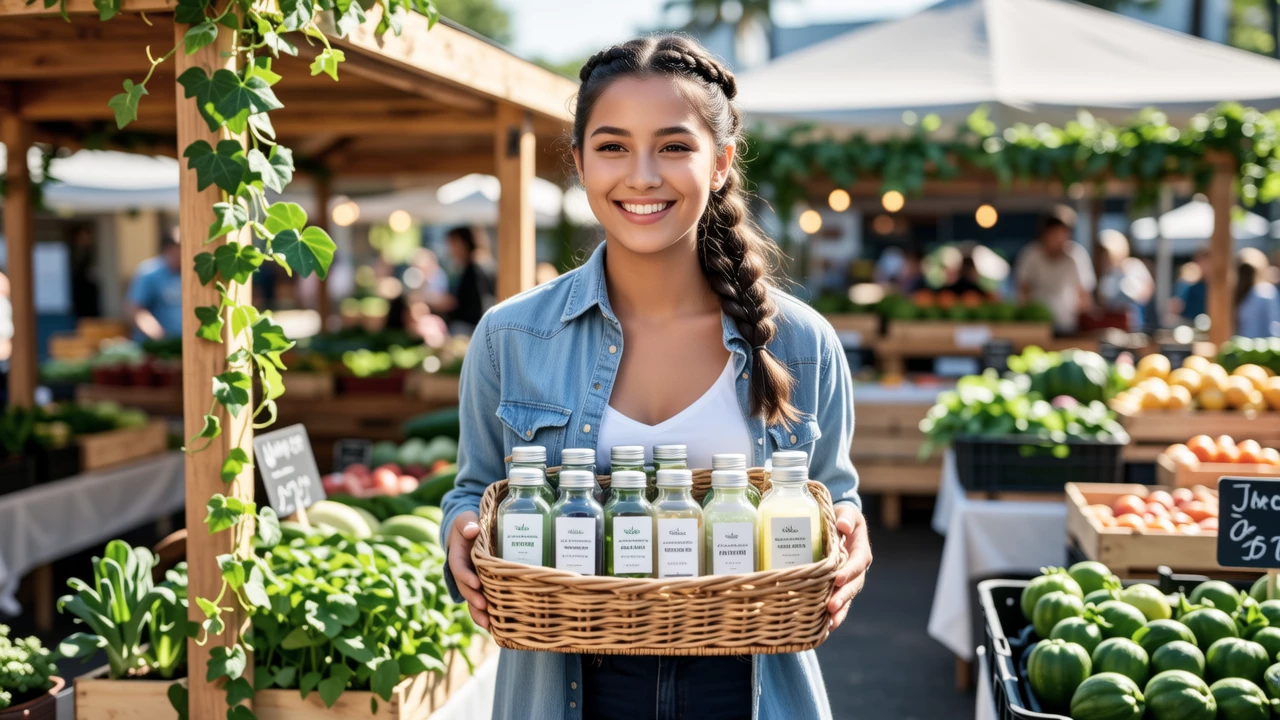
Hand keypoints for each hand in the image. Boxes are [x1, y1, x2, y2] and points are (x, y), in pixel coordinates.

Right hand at [446, 511, 489, 628]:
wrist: (471, 529)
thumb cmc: (469, 523)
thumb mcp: (465, 519)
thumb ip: (467, 523)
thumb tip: (472, 530)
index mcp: (457, 556)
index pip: (458, 568)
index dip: (466, 576)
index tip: (476, 584)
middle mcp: (463, 571)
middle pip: (465, 588)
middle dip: (473, 599)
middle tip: (484, 607)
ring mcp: (471, 580)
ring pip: (472, 599)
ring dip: (478, 612)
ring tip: (488, 624)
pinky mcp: (481, 585)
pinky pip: (482, 600)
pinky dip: (488, 613)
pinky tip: (497, 626)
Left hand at [827, 504, 871, 629]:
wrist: (837, 525)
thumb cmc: (841, 517)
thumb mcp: (847, 513)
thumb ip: (846, 518)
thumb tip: (842, 525)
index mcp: (861, 551)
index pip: (857, 563)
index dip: (849, 572)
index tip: (837, 579)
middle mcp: (857, 569)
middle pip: (853, 585)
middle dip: (843, 597)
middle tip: (831, 607)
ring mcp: (848, 580)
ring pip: (847, 598)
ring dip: (840, 611)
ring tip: (830, 624)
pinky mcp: (838, 586)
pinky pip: (838, 602)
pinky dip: (833, 615)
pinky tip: (824, 628)